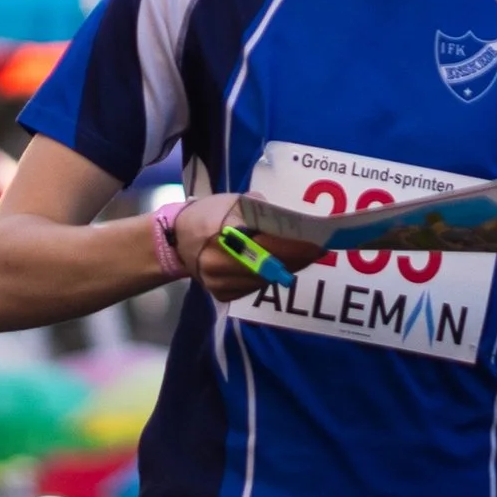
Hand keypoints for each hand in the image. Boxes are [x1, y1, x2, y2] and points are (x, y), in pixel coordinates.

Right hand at [169, 191, 329, 302]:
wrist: (175, 240)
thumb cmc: (207, 214)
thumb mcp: (231, 202)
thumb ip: (259, 211)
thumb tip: (290, 223)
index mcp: (219, 235)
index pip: (268, 244)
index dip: (296, 246)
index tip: (319, 242)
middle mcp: (218, 264)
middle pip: (270, 266)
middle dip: (298, 258)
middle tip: (321, 249)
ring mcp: (219, 283)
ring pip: (265, 279)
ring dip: (289, 268)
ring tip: (309, 255)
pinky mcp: (222, 294)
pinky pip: (255, 287)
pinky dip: (271, 276)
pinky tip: (286, 266)